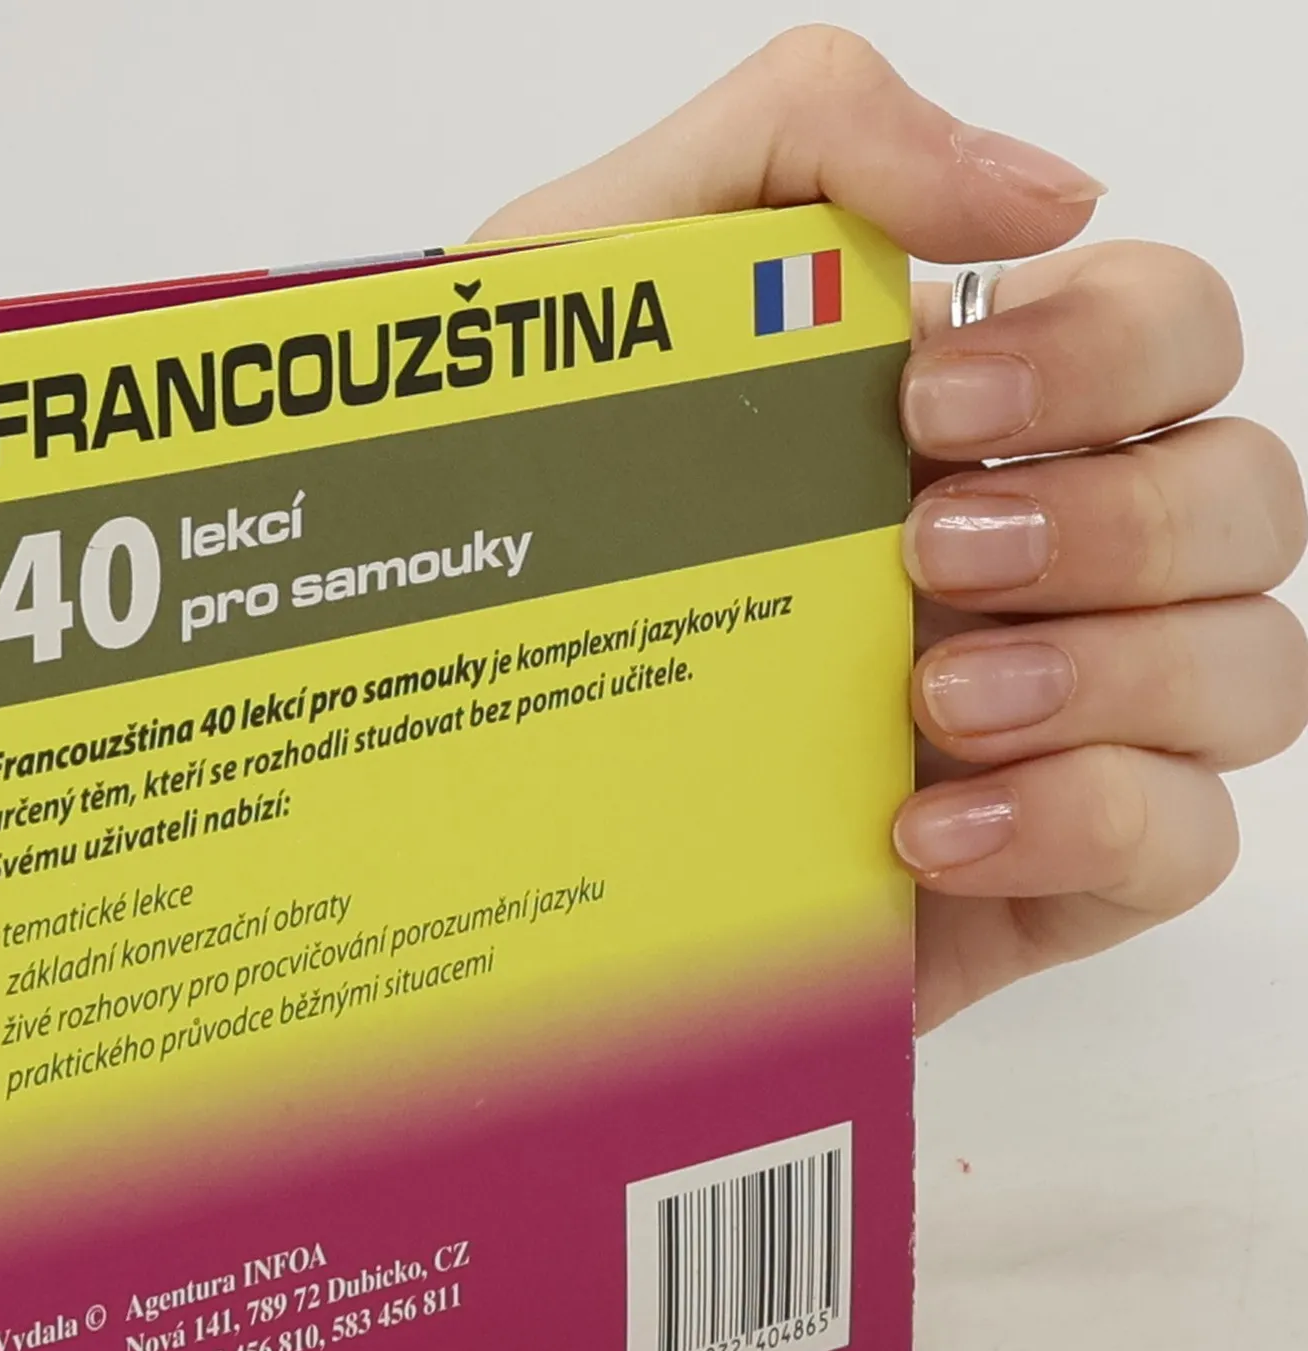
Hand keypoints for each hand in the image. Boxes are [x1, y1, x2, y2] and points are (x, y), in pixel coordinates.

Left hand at [475, 27, 1307, 1029]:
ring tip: (926, 701)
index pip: (1171, 339)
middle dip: (1115, 519)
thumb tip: (1050, 190)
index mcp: (969, 427)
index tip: (927, 400)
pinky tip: (921, 834)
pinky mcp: (1026, 878)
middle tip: (921, 553)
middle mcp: (1039, 565)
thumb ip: (801, 146)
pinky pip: (1180, 843)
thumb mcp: (603, 281)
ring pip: (1251, 673)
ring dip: (1114, 673)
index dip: (1107, 351)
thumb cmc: (519, 525)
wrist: (450, 763)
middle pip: (1242, 500)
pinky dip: (1085, 825)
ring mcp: (1050, 726)